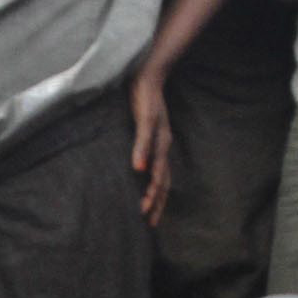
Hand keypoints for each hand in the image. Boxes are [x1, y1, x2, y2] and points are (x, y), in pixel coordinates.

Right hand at [130, 67, 175, 228]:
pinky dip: (142, 155)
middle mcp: (163, 144)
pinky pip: (146, 139)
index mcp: (161, 148)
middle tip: (149, 222)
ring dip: (152, 186)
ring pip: (158, 165)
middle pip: (163, 179)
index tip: (152, 221)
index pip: (163, 180)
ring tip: (145, 204)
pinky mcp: (148, 119)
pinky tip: (137, 169)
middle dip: (157, 202)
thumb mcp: (142, 129)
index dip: (158, 201)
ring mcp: (157, 133)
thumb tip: (133, 166)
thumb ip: (140, 147)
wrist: (147, 75)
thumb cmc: (143, 103)